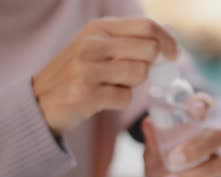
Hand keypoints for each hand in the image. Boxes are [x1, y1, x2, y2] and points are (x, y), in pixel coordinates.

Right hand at [33, 17, 177, 132]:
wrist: (40, 100)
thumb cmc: (78, 72)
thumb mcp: (98, 46)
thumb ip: (131, 38)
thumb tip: (168, 32)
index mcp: (98, 28)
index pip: (146, 26)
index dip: (168, 41)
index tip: (174, 55)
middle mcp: (91, 44)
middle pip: (149, 50)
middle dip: (148, 65)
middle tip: (131, 73)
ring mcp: (86, 69)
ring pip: (140, 73)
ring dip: (133, 84)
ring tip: (112, 84)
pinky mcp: (85, 95)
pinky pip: (125, 97)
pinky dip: (120, 101)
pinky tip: (102, 98)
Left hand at [142, 95, 220, 176]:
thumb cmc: (164, 166)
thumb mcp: (153, 154)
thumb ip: (153, 141)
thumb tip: (149, 123)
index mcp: (196, 127)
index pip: (205, 107)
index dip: (203, 104)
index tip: (195, 107)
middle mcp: (211, 144)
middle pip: (220, 136)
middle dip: (197, 148)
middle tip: (173, 159)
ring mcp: (216, 166)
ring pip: (219, 166)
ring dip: (192, 175)